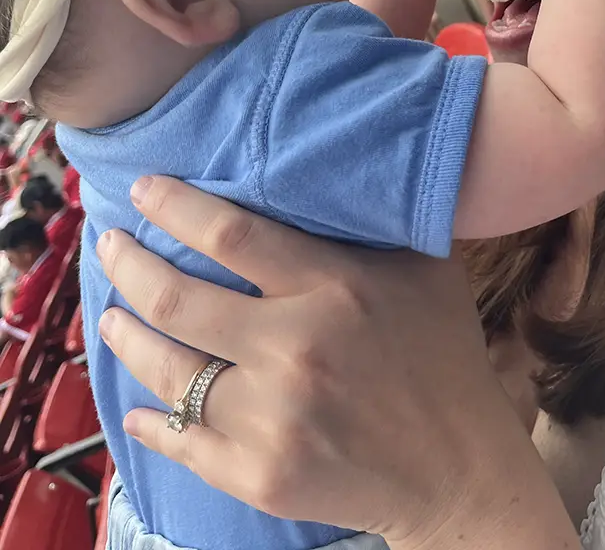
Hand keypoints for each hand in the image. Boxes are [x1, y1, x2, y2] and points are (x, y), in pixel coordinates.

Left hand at [95, 178, 572, 548]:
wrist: (458, 467)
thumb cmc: (442, 352)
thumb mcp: (426, 267)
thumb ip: (374, 219)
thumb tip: (325, 162)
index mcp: (335, 288)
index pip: (231, 233)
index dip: (176, 207)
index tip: (143, 189)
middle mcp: (296, 350)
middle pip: (178, 298)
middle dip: (129, 263)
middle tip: (111, 243)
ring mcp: (273, 419)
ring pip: (167, 369)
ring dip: (126, 335)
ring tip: (112, 315)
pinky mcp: (261, 476)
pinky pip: (181, 439)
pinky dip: (149, 419)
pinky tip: (138, 402)